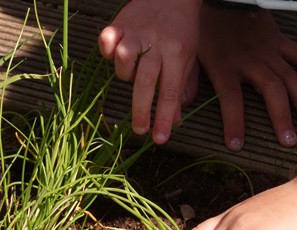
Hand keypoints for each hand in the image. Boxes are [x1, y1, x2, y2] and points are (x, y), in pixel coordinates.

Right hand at [99, 0, 201, 143]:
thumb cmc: (181, 28)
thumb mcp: (190, 55)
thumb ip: (182, 86)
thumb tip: (176, 119)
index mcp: (178, 52)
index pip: (170, 91)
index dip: (164, 117)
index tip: (159, 139)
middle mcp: (156, 43)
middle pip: (145, 83)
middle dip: (141, 110)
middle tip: (139, 130)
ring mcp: (135, 32)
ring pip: (123, 62)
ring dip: (125, 73)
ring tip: (133, 71)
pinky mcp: (119, 24)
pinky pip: (106, 41)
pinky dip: (107, 49)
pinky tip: (114, 51)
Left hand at [198, 6, 296, 150]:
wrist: (222, 0)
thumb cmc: (204, 31)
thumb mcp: (190, 57)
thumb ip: (187, 83)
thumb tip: (180, 110)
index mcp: (224, 66)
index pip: (230, 99)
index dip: (234, 122)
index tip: (237, 145)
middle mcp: (250, 60)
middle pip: (271, 90)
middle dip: (281, 117)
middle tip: (287, 141)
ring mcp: (268, 50)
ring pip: (290, 77)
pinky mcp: (279, 41)